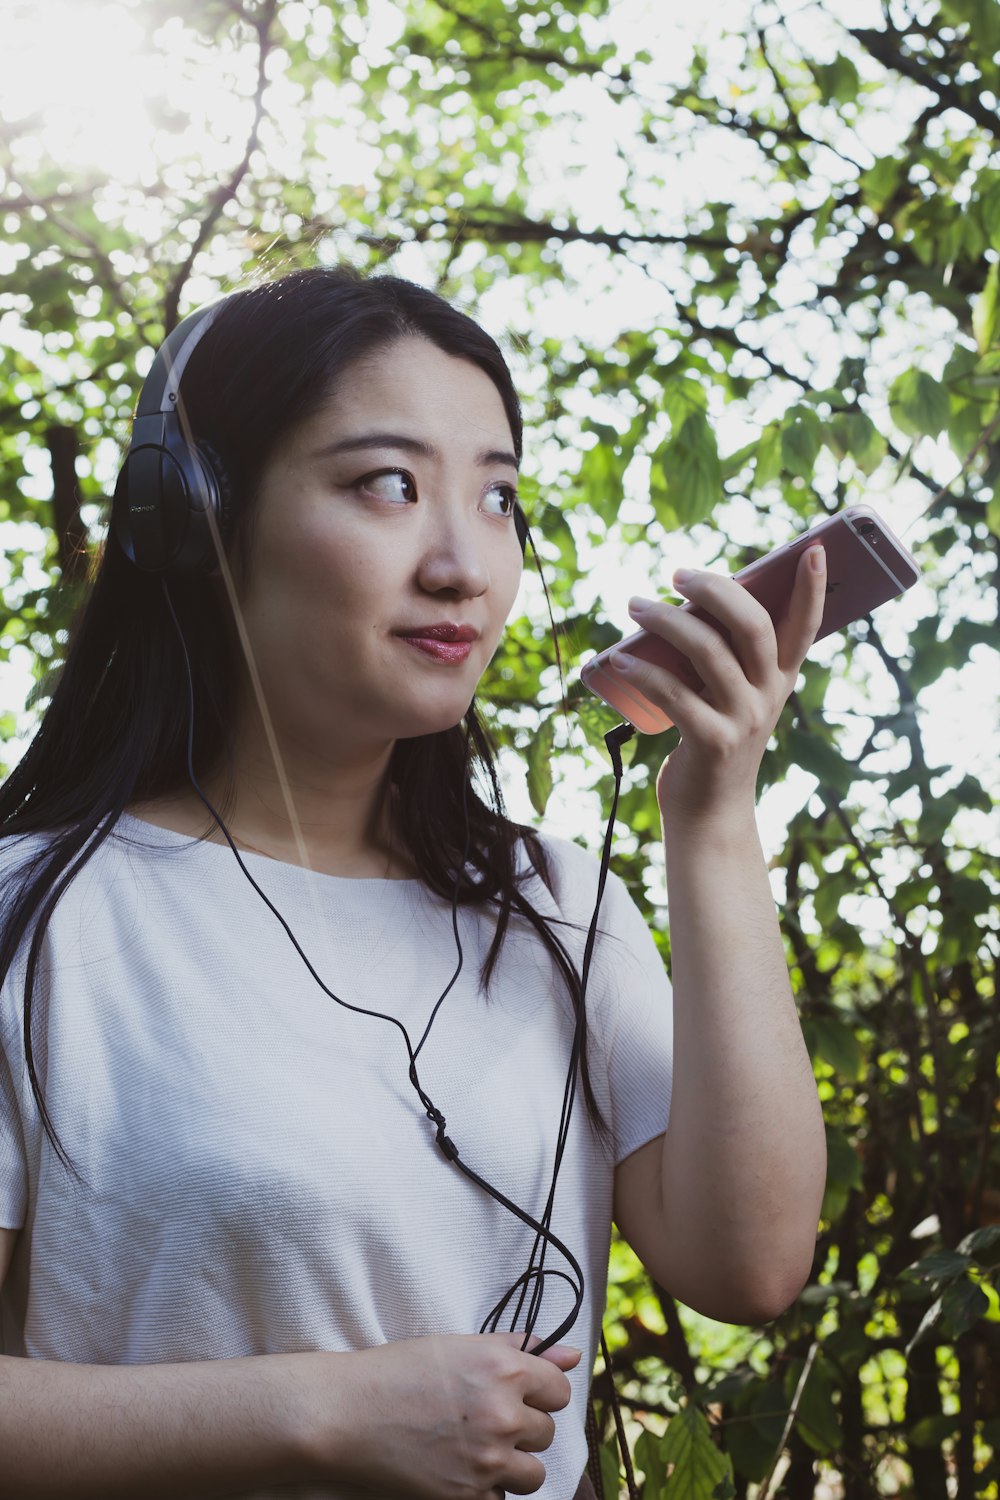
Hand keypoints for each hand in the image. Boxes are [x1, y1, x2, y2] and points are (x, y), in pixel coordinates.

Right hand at [310, 1331, 580, 1498]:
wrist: (349, 1413)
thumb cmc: (400, 1371)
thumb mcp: (461, 1346)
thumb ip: (521, 1349)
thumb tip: (573, 1355)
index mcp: (504, 1367)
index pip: (559, 1390)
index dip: (538, 1392)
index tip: (517, 1394)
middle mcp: (503, 1413)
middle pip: (546, 1431)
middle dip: (521, 1427)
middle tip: (482, 1419)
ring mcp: (488, 1459)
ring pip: (533, 1473)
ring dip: (512, 1463)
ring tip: (477, 1449)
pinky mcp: (468, 1496)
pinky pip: (501, 1499)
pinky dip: (485, 1489)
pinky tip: (457, 1468)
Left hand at [612, 546, 826, 825]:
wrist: (708, 811)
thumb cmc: (712, 739)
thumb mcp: (731, 696)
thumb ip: (724, 655)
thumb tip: (684, 602)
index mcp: (779, 678)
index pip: (805, 626)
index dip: (813, 588)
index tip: (814, 549)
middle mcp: (769, 695)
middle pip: (752, 625)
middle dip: (715, 590)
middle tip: (677, 573)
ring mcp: (743, 719)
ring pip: (708, 651)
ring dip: (666, 620)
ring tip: (634, 606)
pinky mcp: (712, 742)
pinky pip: (674, 694)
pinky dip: (643, 671)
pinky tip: (619, 657)